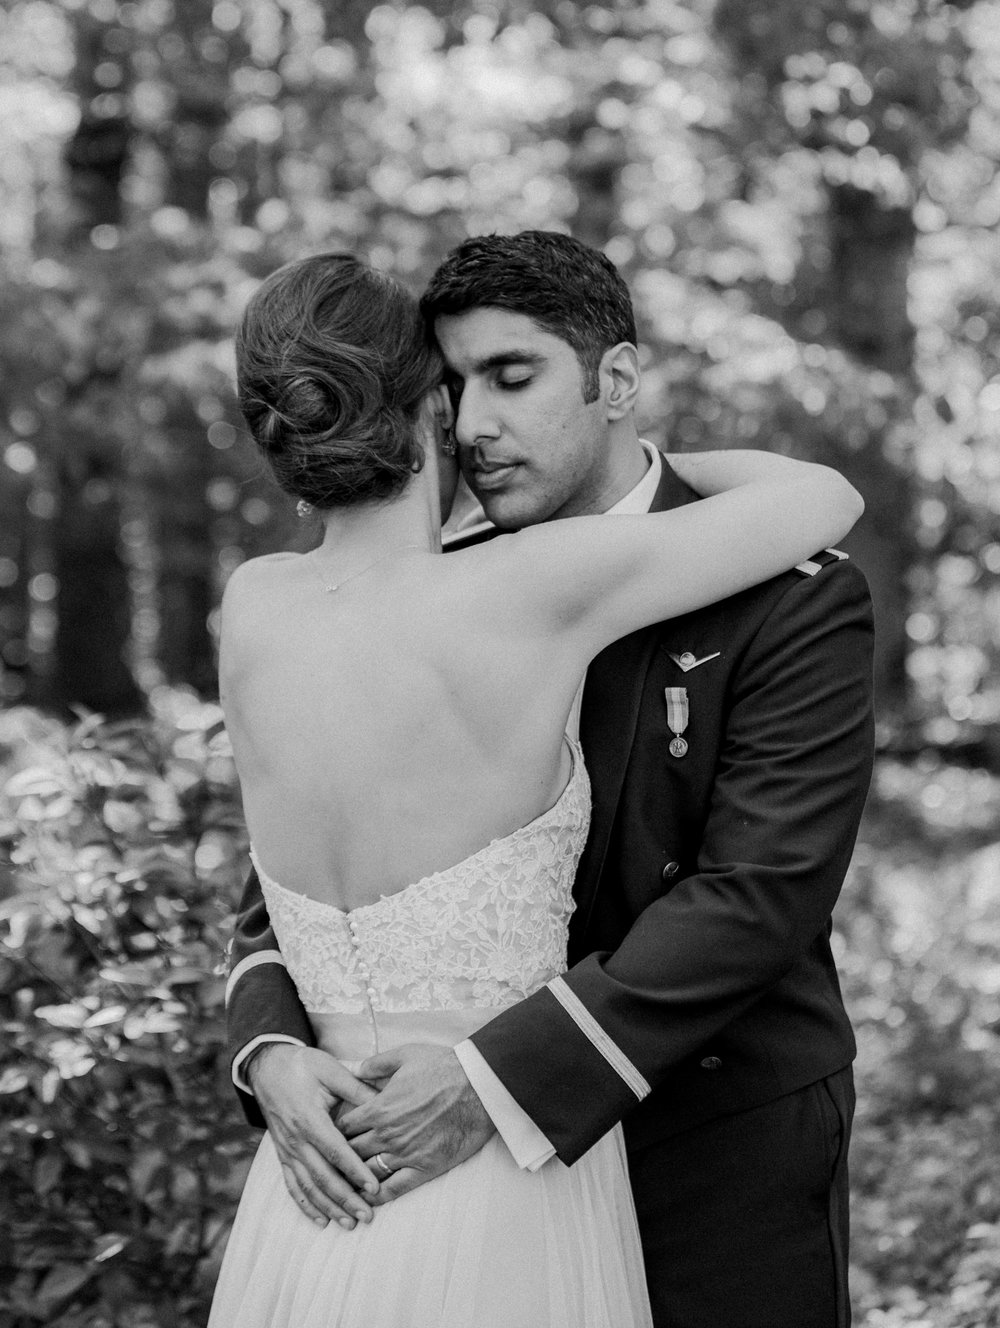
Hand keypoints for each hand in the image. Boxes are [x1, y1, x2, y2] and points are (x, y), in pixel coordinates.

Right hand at [248, 1043, 380, 1227]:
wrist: (268, 1067)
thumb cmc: (303, 1066)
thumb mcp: (330, 1068)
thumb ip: (356, 1086)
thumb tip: (385, 1100)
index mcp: (310, 1117)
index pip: (335, 1150)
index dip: (354, 1170)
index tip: (374, 1187)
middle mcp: (296, 1139)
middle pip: (322, 1176)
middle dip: (346, 1198)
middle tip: (368, 1215)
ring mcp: (287, 1150)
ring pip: (309, 1186)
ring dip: (329, 1207)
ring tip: (350, 1223)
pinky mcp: (283, 1155)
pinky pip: (293, 1185)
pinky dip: (306, 1205)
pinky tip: (320, 1220)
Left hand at [337, 1044, 494, 1205]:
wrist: (478, 1087)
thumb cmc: (443, 1067)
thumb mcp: (405, 1055)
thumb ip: (376, 1064)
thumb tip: (354, 1068)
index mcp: (378, 1108)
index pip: (343, 1127)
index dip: (334, 1132)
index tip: (331, 1136)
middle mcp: (386, 1134)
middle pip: (350, 1152)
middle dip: (340, 1157)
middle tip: (332, 1164)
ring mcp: (404, 1154)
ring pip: (367, 1173)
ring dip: (354, 1179)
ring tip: (344, 1185)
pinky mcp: (424, 1168)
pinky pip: (394, 1189)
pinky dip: (378, 1197)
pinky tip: (368, 1201)